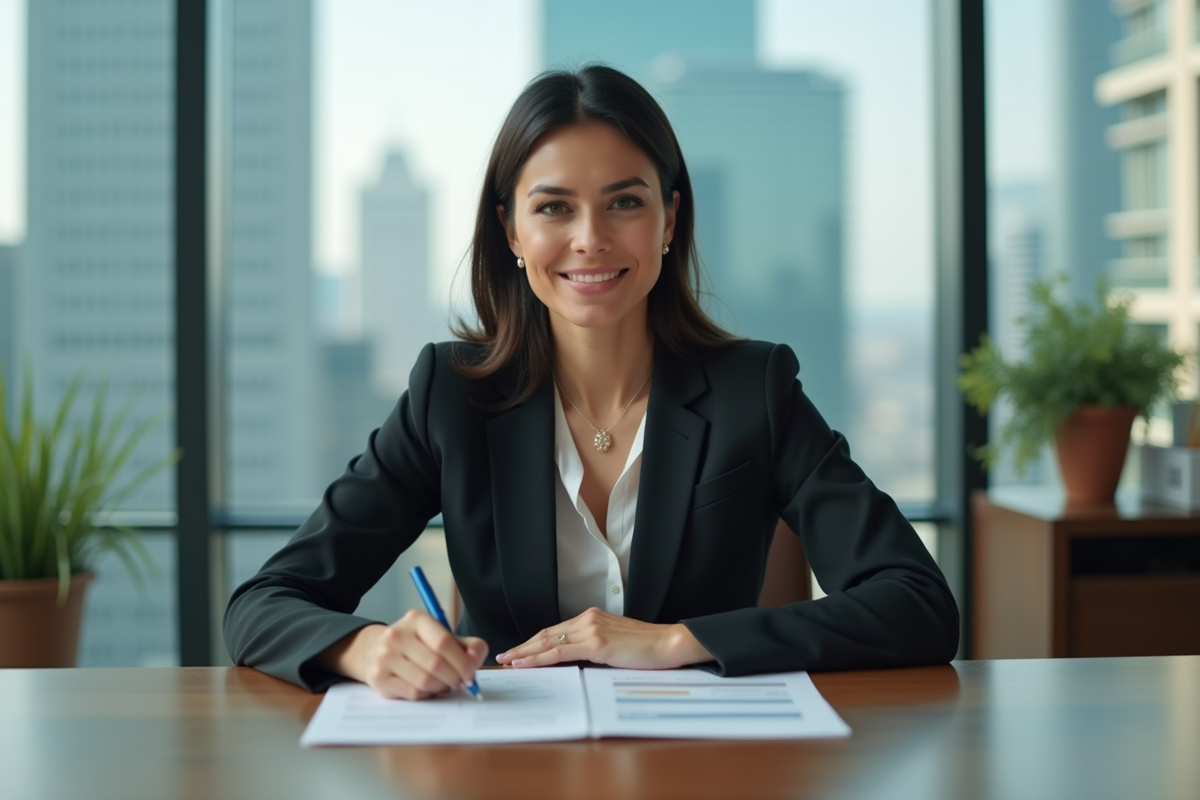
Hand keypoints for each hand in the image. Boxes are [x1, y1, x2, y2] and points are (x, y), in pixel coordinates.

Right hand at [324, 610, 487, 699]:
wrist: (375, 651)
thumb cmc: (418, 644)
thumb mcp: (442, 636)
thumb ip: (467, 646)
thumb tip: (475, 659)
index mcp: (417, 619)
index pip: (444, 642)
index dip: (462, 662)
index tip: (471, 674)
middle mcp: (397, 635)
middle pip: (435, 664)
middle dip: (454, 678)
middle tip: (461, 683)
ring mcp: (385, 657)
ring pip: (425, 681)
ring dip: (441, 688)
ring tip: (444, 684)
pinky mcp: (379, 678)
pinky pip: (413, 693)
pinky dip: (427, 695)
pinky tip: (429, 688)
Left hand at [494, 607, 712, 669]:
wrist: (669, 643)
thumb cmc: (648, 647)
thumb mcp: (616, 644)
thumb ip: (595, 646)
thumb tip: (576, 659)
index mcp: (593, 617)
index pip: (555, 630)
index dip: (534, 641)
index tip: (518, 650)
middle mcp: (588, 619)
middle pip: (546, 633)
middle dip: (523, 646)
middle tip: (504, 656)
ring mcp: (591, 629)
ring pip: (548, 642)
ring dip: (525, 653)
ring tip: (508, 661)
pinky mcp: (596, 644)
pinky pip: (560, 652)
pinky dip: (539, 658)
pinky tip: (526, 663)